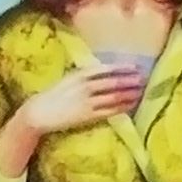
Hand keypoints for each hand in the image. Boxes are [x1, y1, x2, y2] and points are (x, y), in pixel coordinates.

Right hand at [22, 66, 146, 135]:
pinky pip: (109, 110)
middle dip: (130, 80)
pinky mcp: (87, 115)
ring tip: (141, 91)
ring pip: (114, 96)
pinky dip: (122, 106)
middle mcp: (84, 86)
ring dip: (130, 93)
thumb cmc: (53, 96)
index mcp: (79, 74)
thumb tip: (102, 73)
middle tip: (144, 78)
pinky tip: (131, 104)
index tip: (135, 66)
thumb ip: (83, 76)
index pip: (105, 69)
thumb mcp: (67, 80)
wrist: (38, 113)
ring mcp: (87, 101)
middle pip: (113, 82)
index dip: (122, 68)